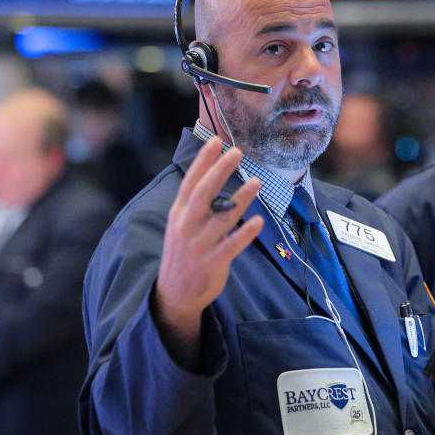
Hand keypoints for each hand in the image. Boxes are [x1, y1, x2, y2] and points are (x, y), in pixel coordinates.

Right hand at [155, 137, 263, 342]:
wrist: (174, 294)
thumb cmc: (183, 252)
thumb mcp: (181, 225)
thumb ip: (196, 204)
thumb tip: (214, 174)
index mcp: (179, 213)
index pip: (191, 182)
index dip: (203, 161)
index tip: (216, 141)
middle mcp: (187, 226)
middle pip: (204, 193)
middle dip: (220, 170)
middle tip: (236, 152)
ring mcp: (199, 245)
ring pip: (223, 217)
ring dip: (241, 198)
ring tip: (257, 181)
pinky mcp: (213, 263)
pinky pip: (232, 245)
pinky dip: (245, 233)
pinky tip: (259, 221)